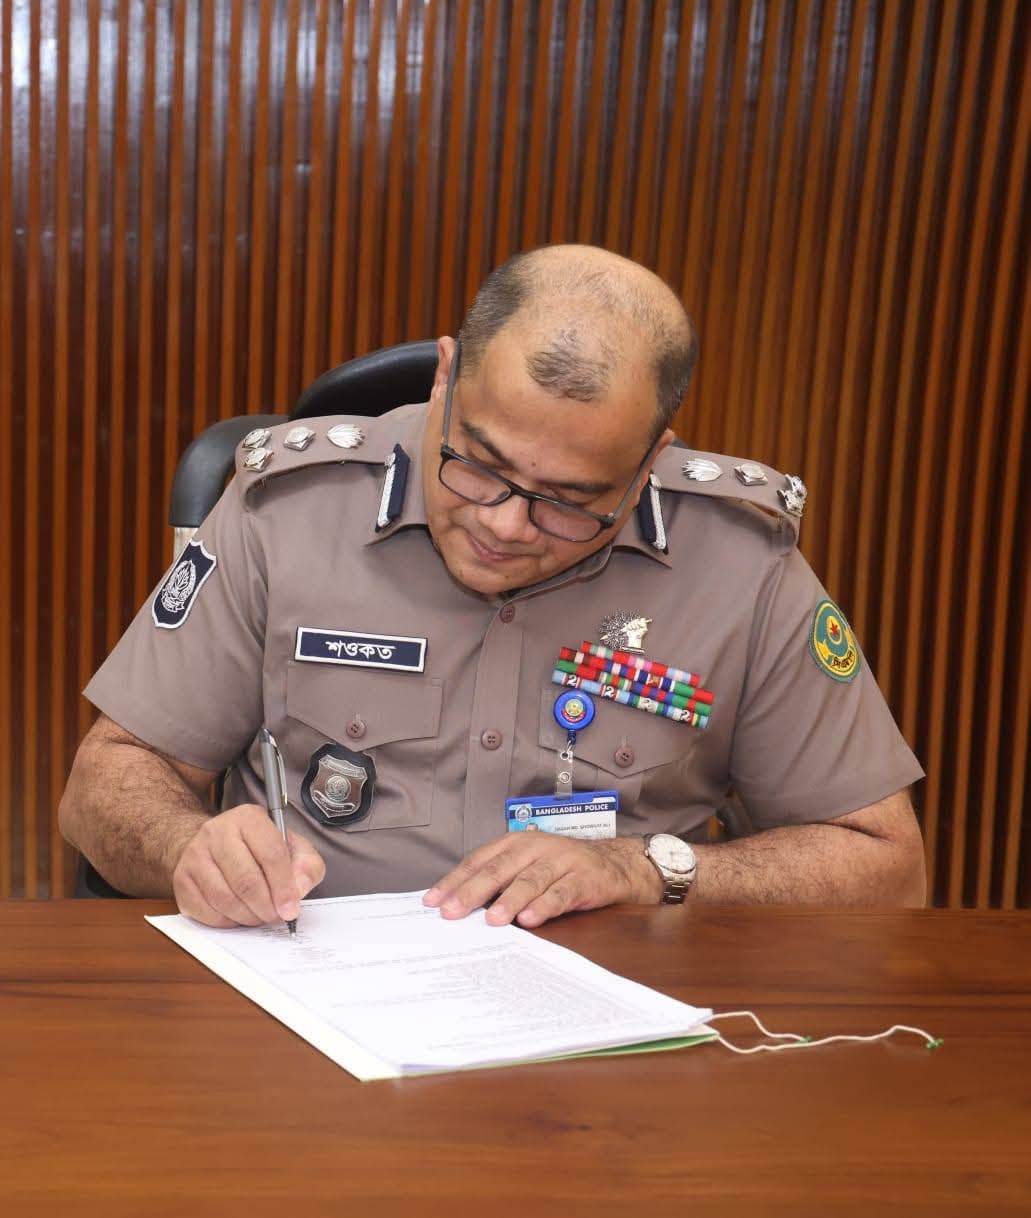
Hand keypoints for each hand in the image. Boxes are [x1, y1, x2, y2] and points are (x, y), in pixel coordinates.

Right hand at [172, 804, 325, 927]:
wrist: (212, 844)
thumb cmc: (257, 848)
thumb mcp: (291, 846)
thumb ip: (306, 865)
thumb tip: (299, 889)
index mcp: (249, 818)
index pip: (271, 854)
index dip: (284, 887)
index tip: (291, 909)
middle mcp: (217, 832)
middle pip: (246, 880)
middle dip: (265, 907)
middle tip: (275, 917)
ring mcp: (195, 856)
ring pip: (224, 898)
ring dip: (247, 916)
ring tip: (259, 916)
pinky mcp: (181, 880)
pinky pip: (206, 911)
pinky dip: (227, 921)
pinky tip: (238, 915)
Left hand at [423, 833, 662, 927]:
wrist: (615, 864)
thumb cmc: (562, 868)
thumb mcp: (528, 866)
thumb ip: (500, 881)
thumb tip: (459, 906)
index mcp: (516, 842)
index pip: (479, 861)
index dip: (455, 880)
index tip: (432, 901)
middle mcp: (536, 847)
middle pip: (499, 869)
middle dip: (472, 892)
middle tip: (452, 912)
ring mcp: (561, 861)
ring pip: (529, 880)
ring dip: (509, 900)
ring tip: (492, 920)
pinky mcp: (583, 878)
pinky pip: (561, 893)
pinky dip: (545, 906)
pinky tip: (530, 920)